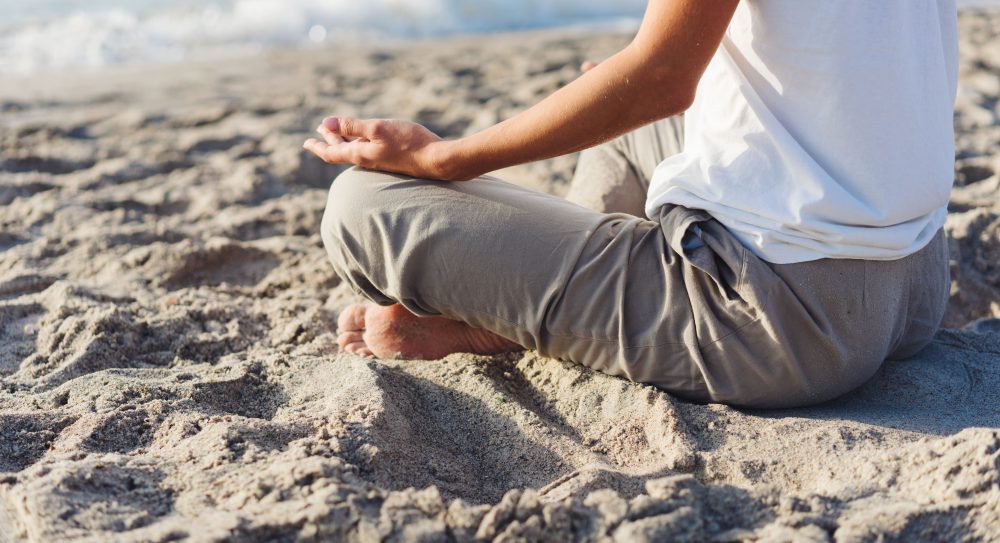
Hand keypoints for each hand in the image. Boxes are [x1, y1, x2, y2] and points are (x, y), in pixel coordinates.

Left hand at [303, 117, 452, 179]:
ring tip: (336, 131)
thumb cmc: (409, 143)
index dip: (318, 146)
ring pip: (355, 148)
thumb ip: (352, 126)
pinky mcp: (392, 157)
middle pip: (342, 150)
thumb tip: (325, 124)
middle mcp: (368, 159)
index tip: (306, 142)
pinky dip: (359, 140)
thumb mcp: (377, 129)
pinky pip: (368, 149)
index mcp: (360, 154)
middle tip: (319, 131)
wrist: (436, 160)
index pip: (332, 152)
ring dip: (343, 139)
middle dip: (329, 139)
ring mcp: (380, 160)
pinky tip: (363, 137)